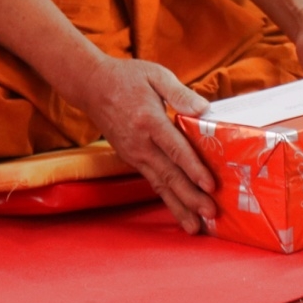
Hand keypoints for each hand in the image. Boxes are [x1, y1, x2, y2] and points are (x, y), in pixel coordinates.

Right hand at [72, 56, 217, 234]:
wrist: (91, 86)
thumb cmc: (128, 77)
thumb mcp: (156, 75)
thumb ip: (181, 93)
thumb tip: (205, 110)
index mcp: (149, 121)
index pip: (175, 149)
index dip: (193, 168)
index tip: (210, 185)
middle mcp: (141, 143)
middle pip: (169, 174)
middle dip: (191, 197)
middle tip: (211, 214)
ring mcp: (134, 154)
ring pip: (160, 185)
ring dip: (179, 206)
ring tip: (195, 227)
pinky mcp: (133, 159)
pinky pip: (153, 182)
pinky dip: (168, 199)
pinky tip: (181, 212)